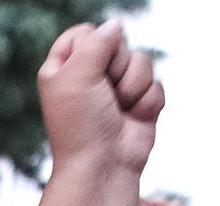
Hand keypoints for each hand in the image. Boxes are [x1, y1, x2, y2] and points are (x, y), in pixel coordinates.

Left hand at [37, 19, 164, 173]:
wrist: (103, 167)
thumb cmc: (81, 126)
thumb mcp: (76, 75)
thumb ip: (96, 42)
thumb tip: (116, 25)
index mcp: (64, 69)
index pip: (84, 33)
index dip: (92, 44)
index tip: (86, 69)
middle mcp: (90, 76)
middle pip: (117, 42)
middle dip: (116, 67)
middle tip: (104, 94)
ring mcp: (117, 90)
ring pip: (142, 61)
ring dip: (132, 87)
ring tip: (118, 110)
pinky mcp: (141, 103)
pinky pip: (156, 84)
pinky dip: (147, 103)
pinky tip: (133, 120)